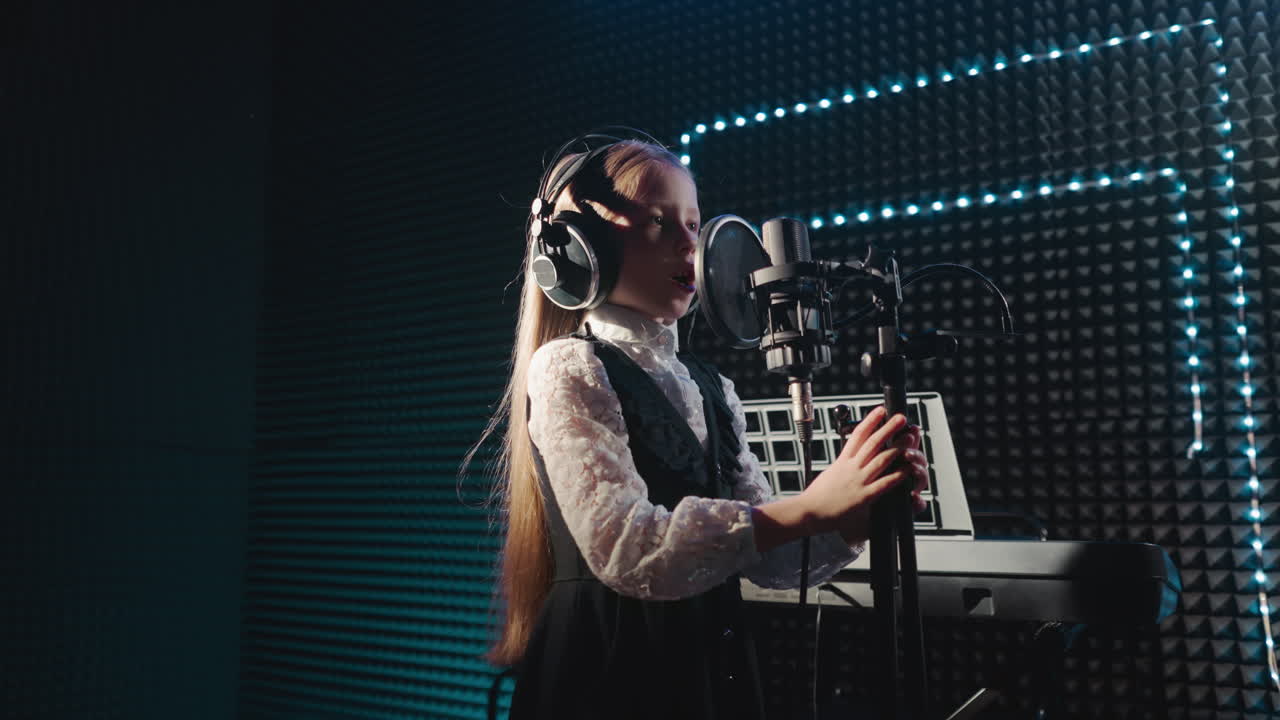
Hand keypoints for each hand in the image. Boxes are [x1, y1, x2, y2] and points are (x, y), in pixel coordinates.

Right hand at [797, 407, 908, 537]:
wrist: (808, 511)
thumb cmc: (816, 496)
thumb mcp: (829, 474)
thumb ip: (842, 466)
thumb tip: (848, 460)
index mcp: (842, 461)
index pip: (857, 435)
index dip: (870, 420)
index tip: (880, 410)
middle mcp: (851, 467)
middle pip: (872, 443)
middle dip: (888, 428)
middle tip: (900, 417)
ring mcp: (858, 481)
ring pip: (881, 459)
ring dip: (896, 447)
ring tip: (909, 437)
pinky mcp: (863, 497)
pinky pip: (884, 483)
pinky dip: (897, 475)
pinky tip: (907, 468)